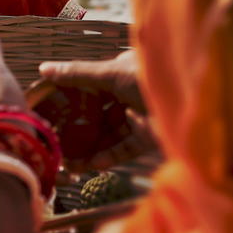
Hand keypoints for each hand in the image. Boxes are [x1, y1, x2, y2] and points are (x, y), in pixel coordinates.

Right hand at [38, 49, 157, 169]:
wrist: (189, 102)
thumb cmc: (150, 77)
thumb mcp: (111, 73)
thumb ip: (78, 74)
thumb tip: (43, 69)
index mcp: (121, 74)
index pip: (90, 87)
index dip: (72, 98)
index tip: (52, 110)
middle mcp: (129, 95)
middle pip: (98, 114)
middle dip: (79, 129)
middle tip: (58, 141)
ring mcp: (138, 117)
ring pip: (108, 135)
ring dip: (90, 147)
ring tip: (69, 161)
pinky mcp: (147, 138)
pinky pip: (123, 148)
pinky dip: (108, 156)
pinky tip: (91, 164)